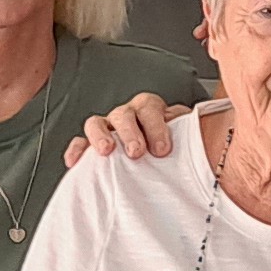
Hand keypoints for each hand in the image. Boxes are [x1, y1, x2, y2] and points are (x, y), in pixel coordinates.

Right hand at [63, 95, 185, 167]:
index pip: (150, 108)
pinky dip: (76, 150)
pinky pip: (80, 143)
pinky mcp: (92, 145)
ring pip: (97, 123)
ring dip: (101, 136)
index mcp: (151, 110)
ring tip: (107, 152)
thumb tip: (196, 134)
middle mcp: (127, 116)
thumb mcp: (183, 138)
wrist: (161, 161)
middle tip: (136, 152)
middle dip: (130, 132)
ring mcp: (107, 128)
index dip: (156, 126)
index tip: (162, 149)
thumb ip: (188, 133)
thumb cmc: (171, 150)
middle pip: (124, 114)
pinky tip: (74, 162)